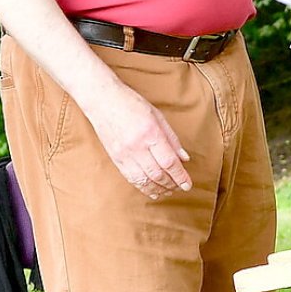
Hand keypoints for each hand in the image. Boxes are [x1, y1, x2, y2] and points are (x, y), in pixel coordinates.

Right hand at [81, 81, 190, 198]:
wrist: (102, 101)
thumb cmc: (131, 104)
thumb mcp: (157, 116)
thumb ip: (172, 139)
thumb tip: (184, 158)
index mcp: (150, 133)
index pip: (169, 162)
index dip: (180, 176)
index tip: (188, 184)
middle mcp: (137, 146)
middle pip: (158, 174)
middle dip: (172, 184)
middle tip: (181, 187)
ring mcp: (124, 154)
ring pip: (144, 180)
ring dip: (159, 189)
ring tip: (169, 191)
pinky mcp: (116, 159)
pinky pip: (131, 178)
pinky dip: (143, 187)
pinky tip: (152, 191)